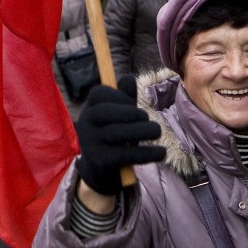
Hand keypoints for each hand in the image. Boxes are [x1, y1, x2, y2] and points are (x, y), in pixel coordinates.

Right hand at [75, 75, 165, 194]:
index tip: (132, 103)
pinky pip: (124, 155)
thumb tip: (129, 78)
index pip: (99, 93)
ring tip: (157, 132)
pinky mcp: (101, 162)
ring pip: (117, 133)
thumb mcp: (118, 114)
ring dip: (143, 131)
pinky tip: (161, 152)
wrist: (101, 169)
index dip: (119, 95)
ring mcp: (91, 143)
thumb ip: (125, 96)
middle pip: (106, 112)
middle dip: (132, 113)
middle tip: (148, 119)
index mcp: (90, 108)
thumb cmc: (114, 133)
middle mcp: (85, 124)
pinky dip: (146, 153)